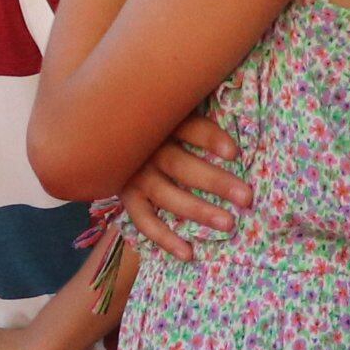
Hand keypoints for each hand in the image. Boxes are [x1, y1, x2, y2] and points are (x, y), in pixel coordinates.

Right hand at [117, 112, 248, 262]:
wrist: (102, 131)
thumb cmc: (156, 119)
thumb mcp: (172, 106)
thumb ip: (198, 107)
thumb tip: (238, 96)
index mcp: (161, 121)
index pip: (189, 127)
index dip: (210, 139)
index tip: (234, 152)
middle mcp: (145, 149)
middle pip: (181, 166)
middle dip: (215, 182)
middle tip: (246, 198)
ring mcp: (134, 175)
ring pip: (167, 196)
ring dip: (197, 211)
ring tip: (228, 224)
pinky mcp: (127, 196)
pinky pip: (145, 221)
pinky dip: (164, 238)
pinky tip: (188, 253)